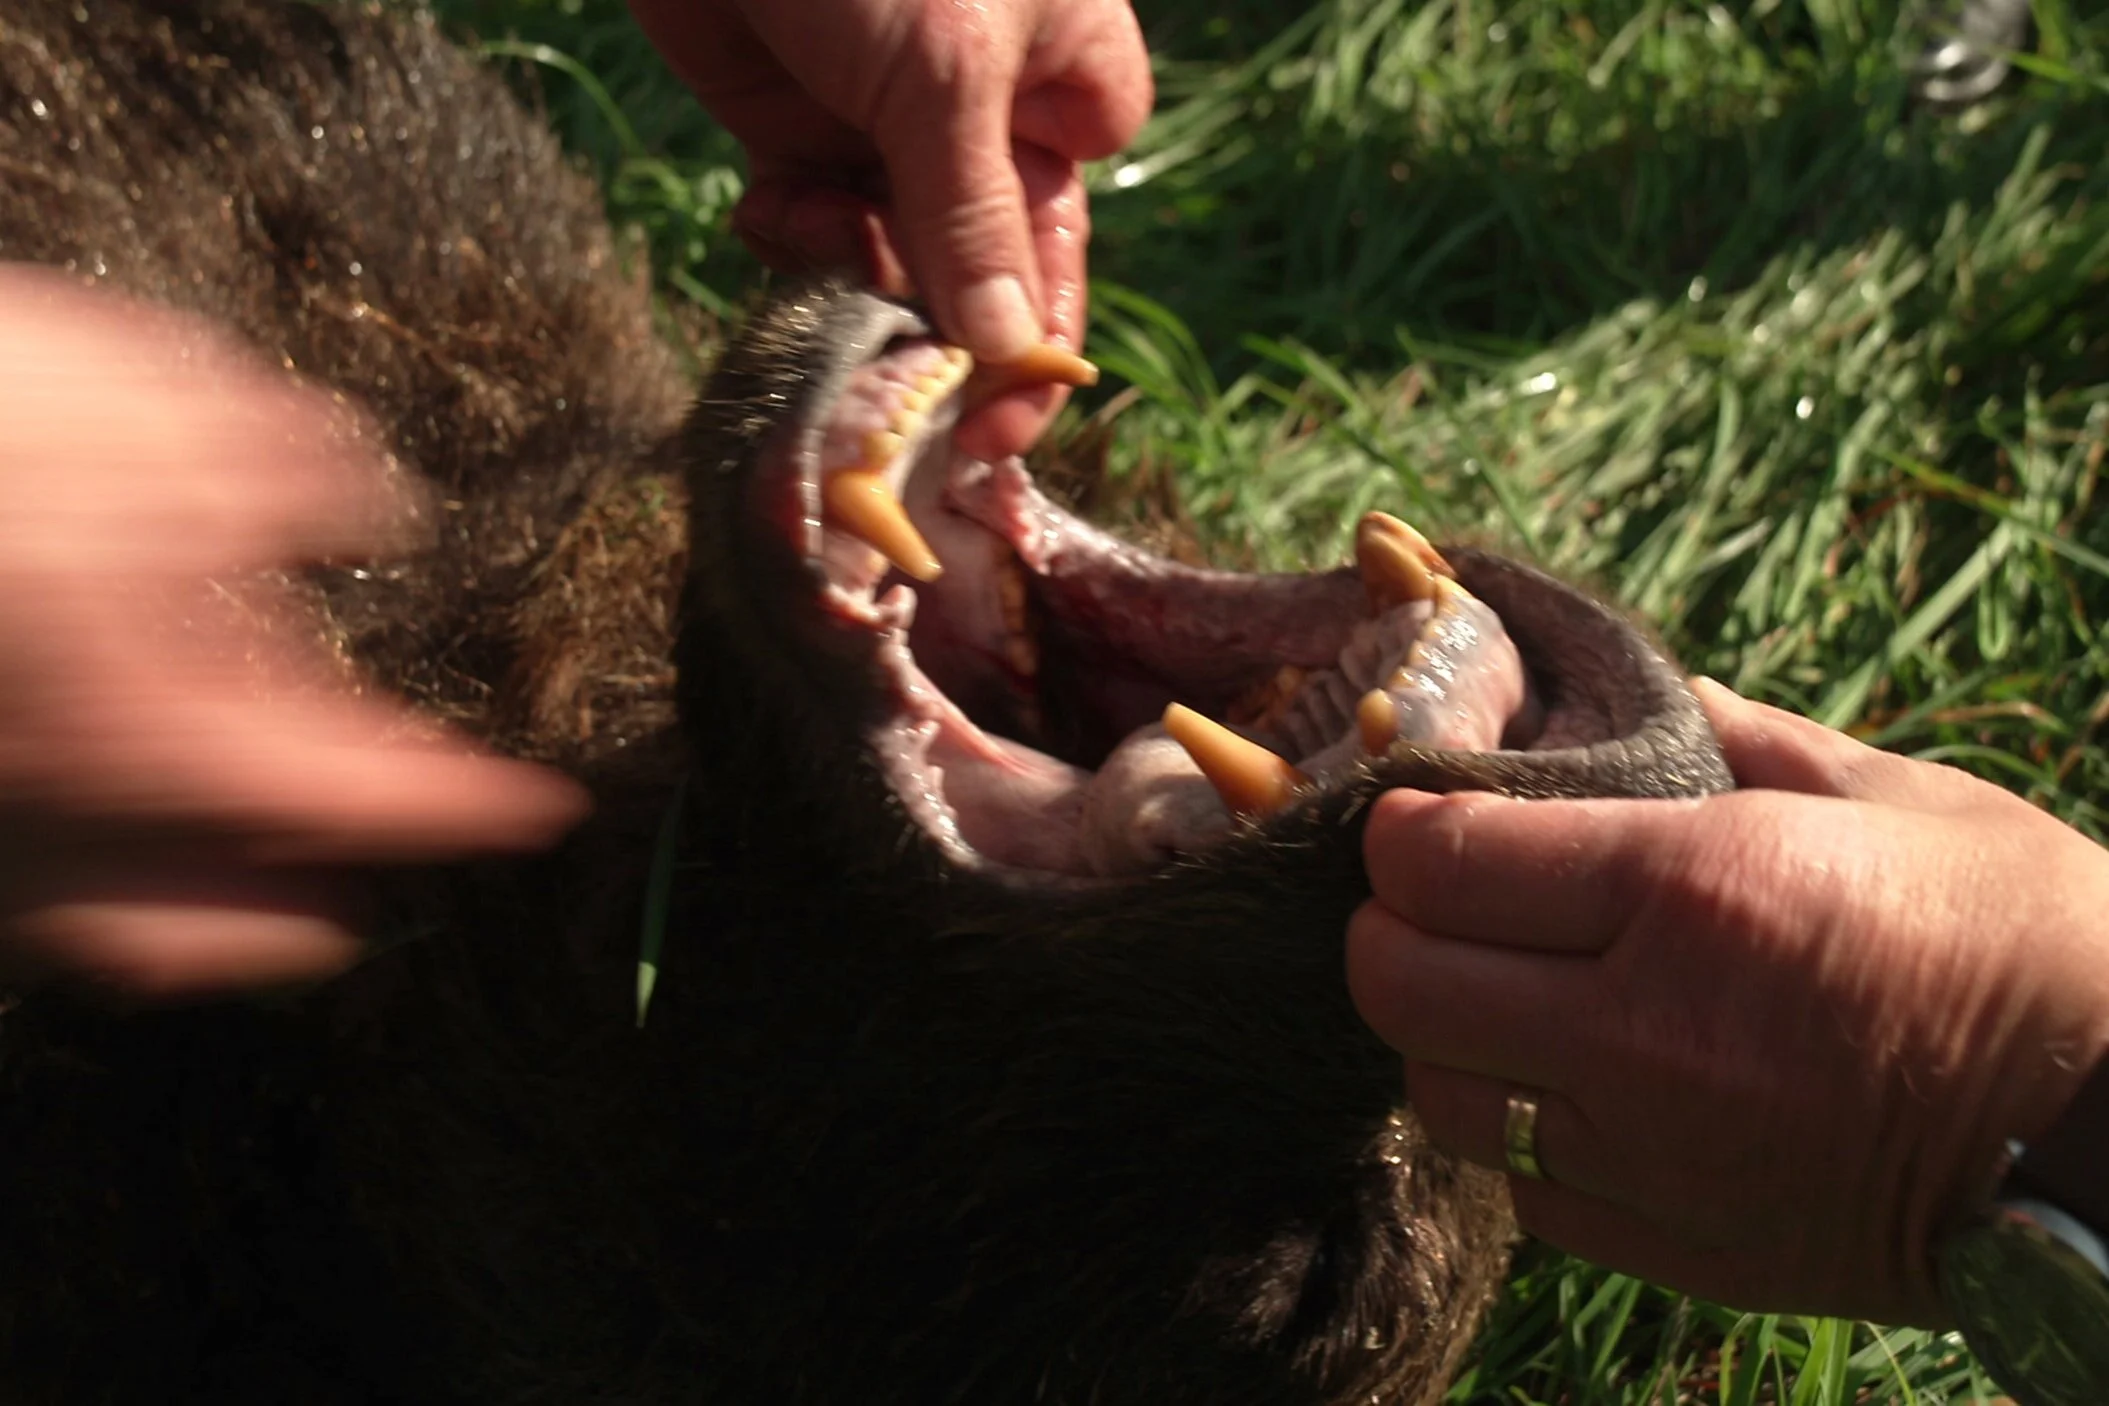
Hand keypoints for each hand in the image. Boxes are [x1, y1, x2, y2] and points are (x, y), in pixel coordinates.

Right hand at [0, 269, 586, 998]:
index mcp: (158, 723)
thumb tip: (369, 512)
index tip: (537, 809)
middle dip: (343, 888)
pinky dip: (118, 903)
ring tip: (300, 894)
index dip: (460, 807)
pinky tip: (140, 838)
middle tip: (410, 841)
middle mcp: (66, 816)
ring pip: (131, 937)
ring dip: (235, 919)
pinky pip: (44, 910)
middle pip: (247, 917)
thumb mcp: (146, 403)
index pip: (357, 800)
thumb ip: (281, 472)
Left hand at [630, 0, 1151, 459]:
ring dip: (848, 274)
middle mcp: (985, 119)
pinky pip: (808, 226)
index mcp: (1062, 88)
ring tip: (813, 223)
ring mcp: (887, 125)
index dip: (1034, 346)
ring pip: (886, 258)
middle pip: (973, 273)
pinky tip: (766, 204)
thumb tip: (1015, 351)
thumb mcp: (944, 73)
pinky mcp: (797, 125)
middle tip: (888, 380)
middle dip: (926, 320)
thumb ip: (975, 217)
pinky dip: (788, 236)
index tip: (992, 427)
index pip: (1064, 251)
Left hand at [1345, 678, 2108, 1324]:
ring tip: (1502, 994)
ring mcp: (1655, 1157)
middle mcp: (1649, 1031)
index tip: (1419, 815)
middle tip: (1438, 903)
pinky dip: (1520, 1130)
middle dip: (1392, 930)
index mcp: (1696, 889)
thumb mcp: (1890, 795)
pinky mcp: (1679, 1247)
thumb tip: (1646, 693)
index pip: (1435, 859)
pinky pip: (1524, 1188)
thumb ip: (1736, 738)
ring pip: (1440, 1096)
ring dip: (1444, 1035)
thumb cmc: (2021, 933)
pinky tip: (1573, 1085)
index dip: (1401, 829)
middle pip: (1400, 983)